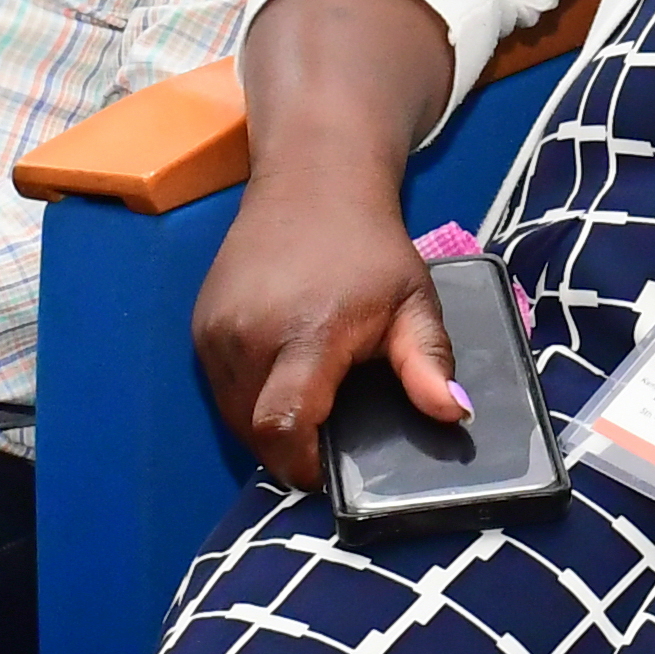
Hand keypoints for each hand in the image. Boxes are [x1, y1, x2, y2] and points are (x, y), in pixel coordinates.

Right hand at [193, 185, 457, 492]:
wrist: (313, 182)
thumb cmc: (370, 247)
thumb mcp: (415, 299)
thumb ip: (429, 360)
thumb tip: (455, 414)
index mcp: (306, 333)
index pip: (283, 425)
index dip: (304, 464)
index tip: (331, 471)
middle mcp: (250, 335)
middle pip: (256, 432)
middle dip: (290, 451)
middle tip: (327, 438)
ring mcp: (216, 331)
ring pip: (233, 416)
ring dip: (266, 428)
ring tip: (309, 407)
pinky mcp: (200, 326)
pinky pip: (220, 389)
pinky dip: (247, 400)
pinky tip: (282, 380)